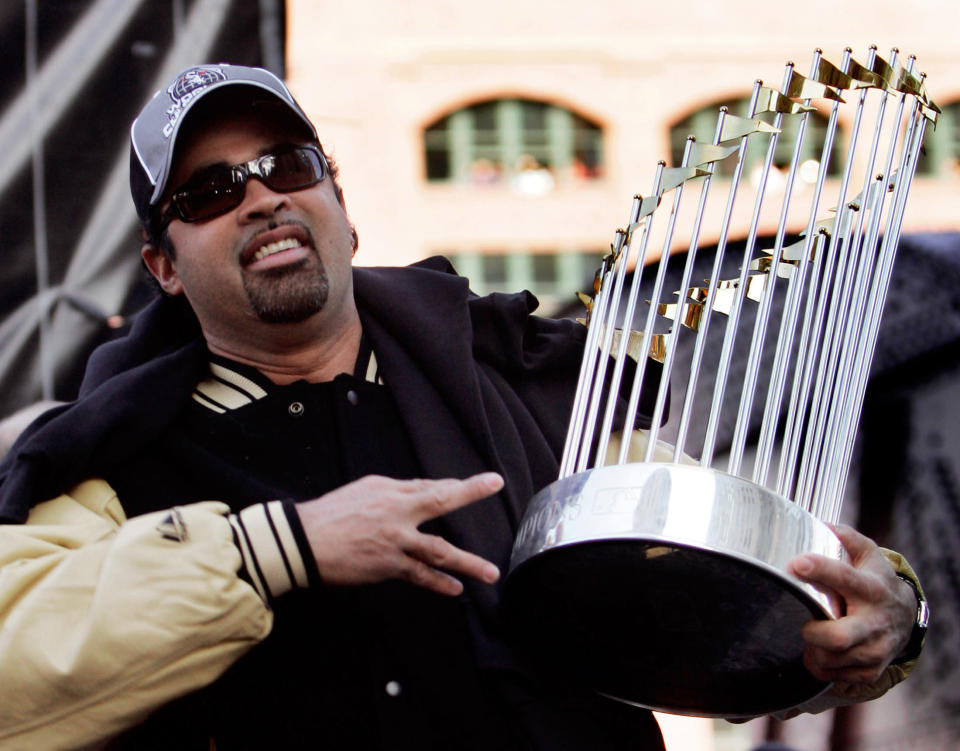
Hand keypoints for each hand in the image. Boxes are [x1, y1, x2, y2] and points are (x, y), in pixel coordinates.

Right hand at [296, 472, 503, 595]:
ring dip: (467, 562)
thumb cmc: (331, 514)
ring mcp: (395, 541)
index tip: (487, 481)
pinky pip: (420, 576)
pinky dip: (439, 584)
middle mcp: (396, 512)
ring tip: (490, 573)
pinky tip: (456, 588)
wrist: (303, 541)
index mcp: (390, 491)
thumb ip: (396, 492)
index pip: (431, 486)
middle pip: (440, 500)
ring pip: (439, 551)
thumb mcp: (364, 491)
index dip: (460, 484)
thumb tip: (422, 493)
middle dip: (469, 492)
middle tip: (496, 485)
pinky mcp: (388, 566)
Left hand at [788, 524, 915, 683]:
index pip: (844, 578)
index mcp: (871, 588)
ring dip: (813, 648)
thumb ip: (847, 537)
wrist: (905, 618)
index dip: (819, 570)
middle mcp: (875, 622)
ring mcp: (874, 650)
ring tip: (815, 634)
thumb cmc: (875, 581)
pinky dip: (819, 664)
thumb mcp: (868, 555)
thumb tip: (823, 524)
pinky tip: (822, 650)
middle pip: (837, 637)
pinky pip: (833, 675)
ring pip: (831, 659)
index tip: (795, 563)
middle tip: (807, 623)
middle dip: (813, 632)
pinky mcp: (870, 670)